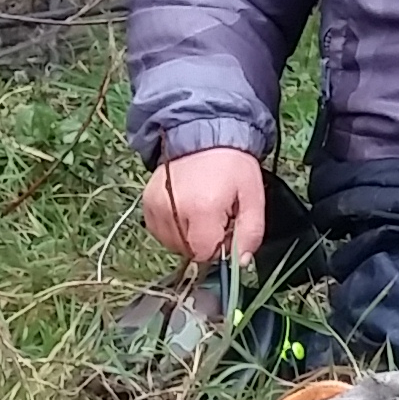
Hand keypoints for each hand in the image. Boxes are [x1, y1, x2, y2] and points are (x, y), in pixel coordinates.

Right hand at [142, 147, 266, 266]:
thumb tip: (241, 263)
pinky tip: (186, 209)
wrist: (204, 136)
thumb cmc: (232, 167)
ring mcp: (154, 207)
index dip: (219, 247)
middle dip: (205, 241)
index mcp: (202, 209)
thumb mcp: (253, 198)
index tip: (227, 228)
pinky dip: (173, 228)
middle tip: (216, 216)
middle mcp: (172, 210)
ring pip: (172, 244)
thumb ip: (251, 233)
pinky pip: (159, 232)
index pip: (205, 253)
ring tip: (201, 210)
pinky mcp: (145, 203)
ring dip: (188, 236)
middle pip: (188, 250)